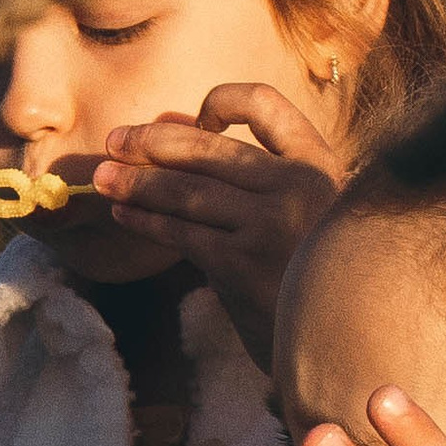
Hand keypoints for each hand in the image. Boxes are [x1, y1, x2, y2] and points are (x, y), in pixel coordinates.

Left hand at [92, 83, 344, 365]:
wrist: (343, 343)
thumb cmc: (313, 277)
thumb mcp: (306, 213)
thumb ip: (255, 178)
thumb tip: (173, 132)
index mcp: (318, 163)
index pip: (264, 103)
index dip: (221, 102)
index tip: (195, 120)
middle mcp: (297, 184)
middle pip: (208, 146)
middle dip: (151, 141)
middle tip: (113, 142)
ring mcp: (270, 223)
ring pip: (186, 190)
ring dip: (136, 181)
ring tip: (102, 178)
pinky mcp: (241, 262)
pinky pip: (180, 232)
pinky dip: (145, 220)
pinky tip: (123, 213)